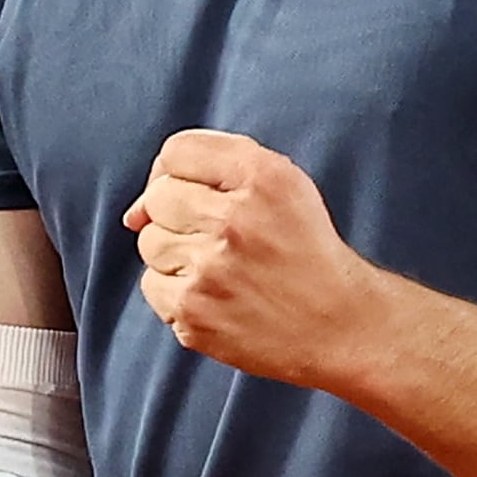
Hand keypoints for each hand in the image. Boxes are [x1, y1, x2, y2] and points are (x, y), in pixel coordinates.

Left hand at [123, 131, 376, 388]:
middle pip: (158, 198)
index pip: (177, 151)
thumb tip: (135, 210)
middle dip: (177, 215)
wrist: (341, 325)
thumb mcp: (284, 184)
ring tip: (220, 269)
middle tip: (216, 239)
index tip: (192, 193)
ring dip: (176, 254)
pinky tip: (215, 297)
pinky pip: (152, 285)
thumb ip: (216, 167)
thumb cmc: (307, 252)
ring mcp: (210, 269)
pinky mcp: (194, 312)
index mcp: (261, 176)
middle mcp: (233, 218)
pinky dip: (176, 292)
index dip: (175, 171)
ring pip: (150, 242)